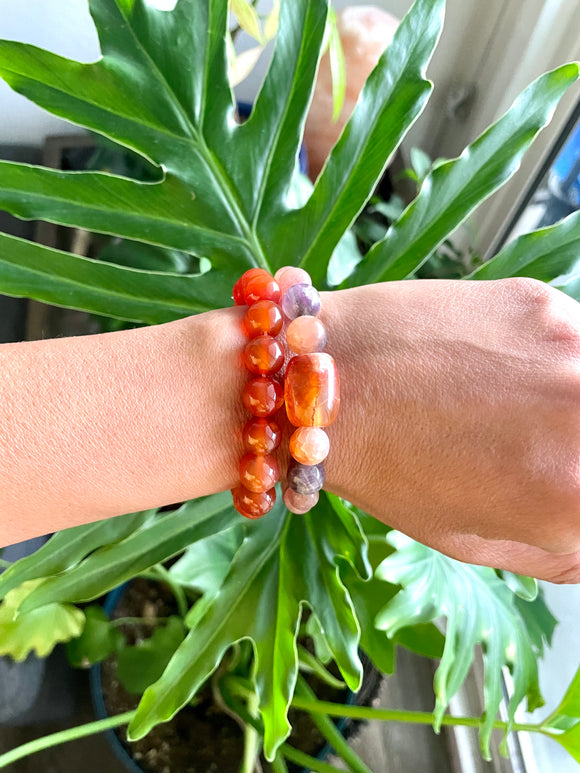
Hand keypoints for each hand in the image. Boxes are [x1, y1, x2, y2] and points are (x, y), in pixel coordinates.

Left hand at [322, 278, 579, 582]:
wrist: (328, 380)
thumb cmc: (389, 468)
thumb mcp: (476, 539)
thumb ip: (566, 548)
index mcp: (575, 497)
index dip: (576, 484)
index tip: (561, 477)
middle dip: (572, 442)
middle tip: (543, 445)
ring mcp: (571, 350)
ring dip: (570, 399)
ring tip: (523, 408)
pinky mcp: (544, 303)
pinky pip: (577, 342)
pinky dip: (559, 361)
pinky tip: (505, 369)